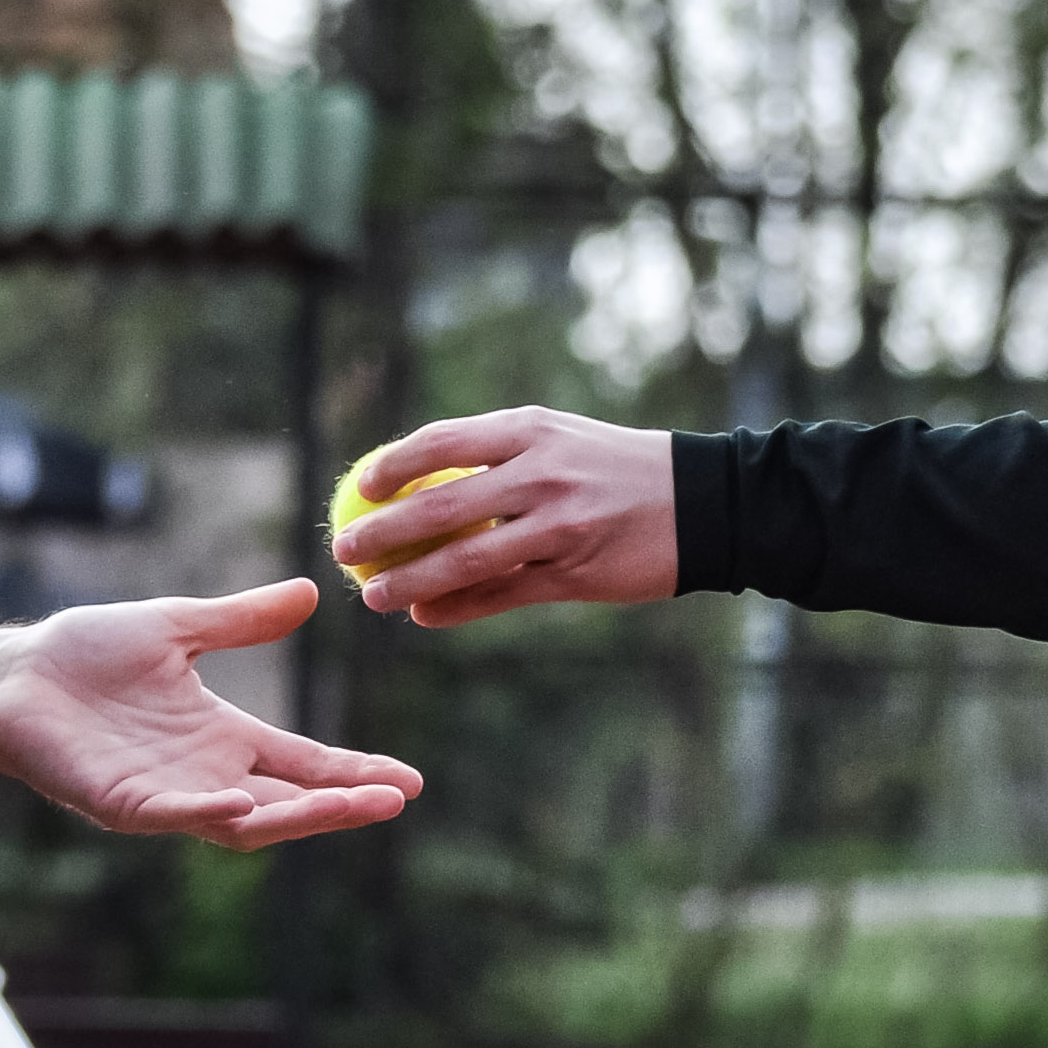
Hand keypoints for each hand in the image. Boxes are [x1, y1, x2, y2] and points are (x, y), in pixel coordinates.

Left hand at [0, 580, 422, 847]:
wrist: (11, 674)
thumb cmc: (84, 655)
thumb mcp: (178, 627)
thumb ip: (241, 620)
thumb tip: (311, 592)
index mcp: (221, 736)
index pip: (301, 763)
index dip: (352, 771)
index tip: (407, 779)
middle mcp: (203, 775)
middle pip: (287, 801)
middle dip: (343, 802)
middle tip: (396, 799)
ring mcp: (164, 795)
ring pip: (245, 821)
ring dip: (297, 817)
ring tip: (351, 805)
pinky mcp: (120, 803)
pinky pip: (173, 815)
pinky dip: (207, 813)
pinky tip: (242, 804)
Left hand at [331, 408, 677, 625]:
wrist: (701, 503)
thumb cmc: (616, 469)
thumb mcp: (560, 440)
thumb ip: (500, 455)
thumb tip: (423, 477)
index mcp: (530, 431)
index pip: (442, 442)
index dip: (393, 465)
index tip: (362, 485)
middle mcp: (540, 474)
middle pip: (441, 506)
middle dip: (382, 530)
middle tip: (345, 547)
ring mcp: (558, 526)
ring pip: (465, 560)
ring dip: (410, 582)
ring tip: (374, 596)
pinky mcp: (574, 572)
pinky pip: (501, 595)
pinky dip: (457, 609)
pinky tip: (426, 617)